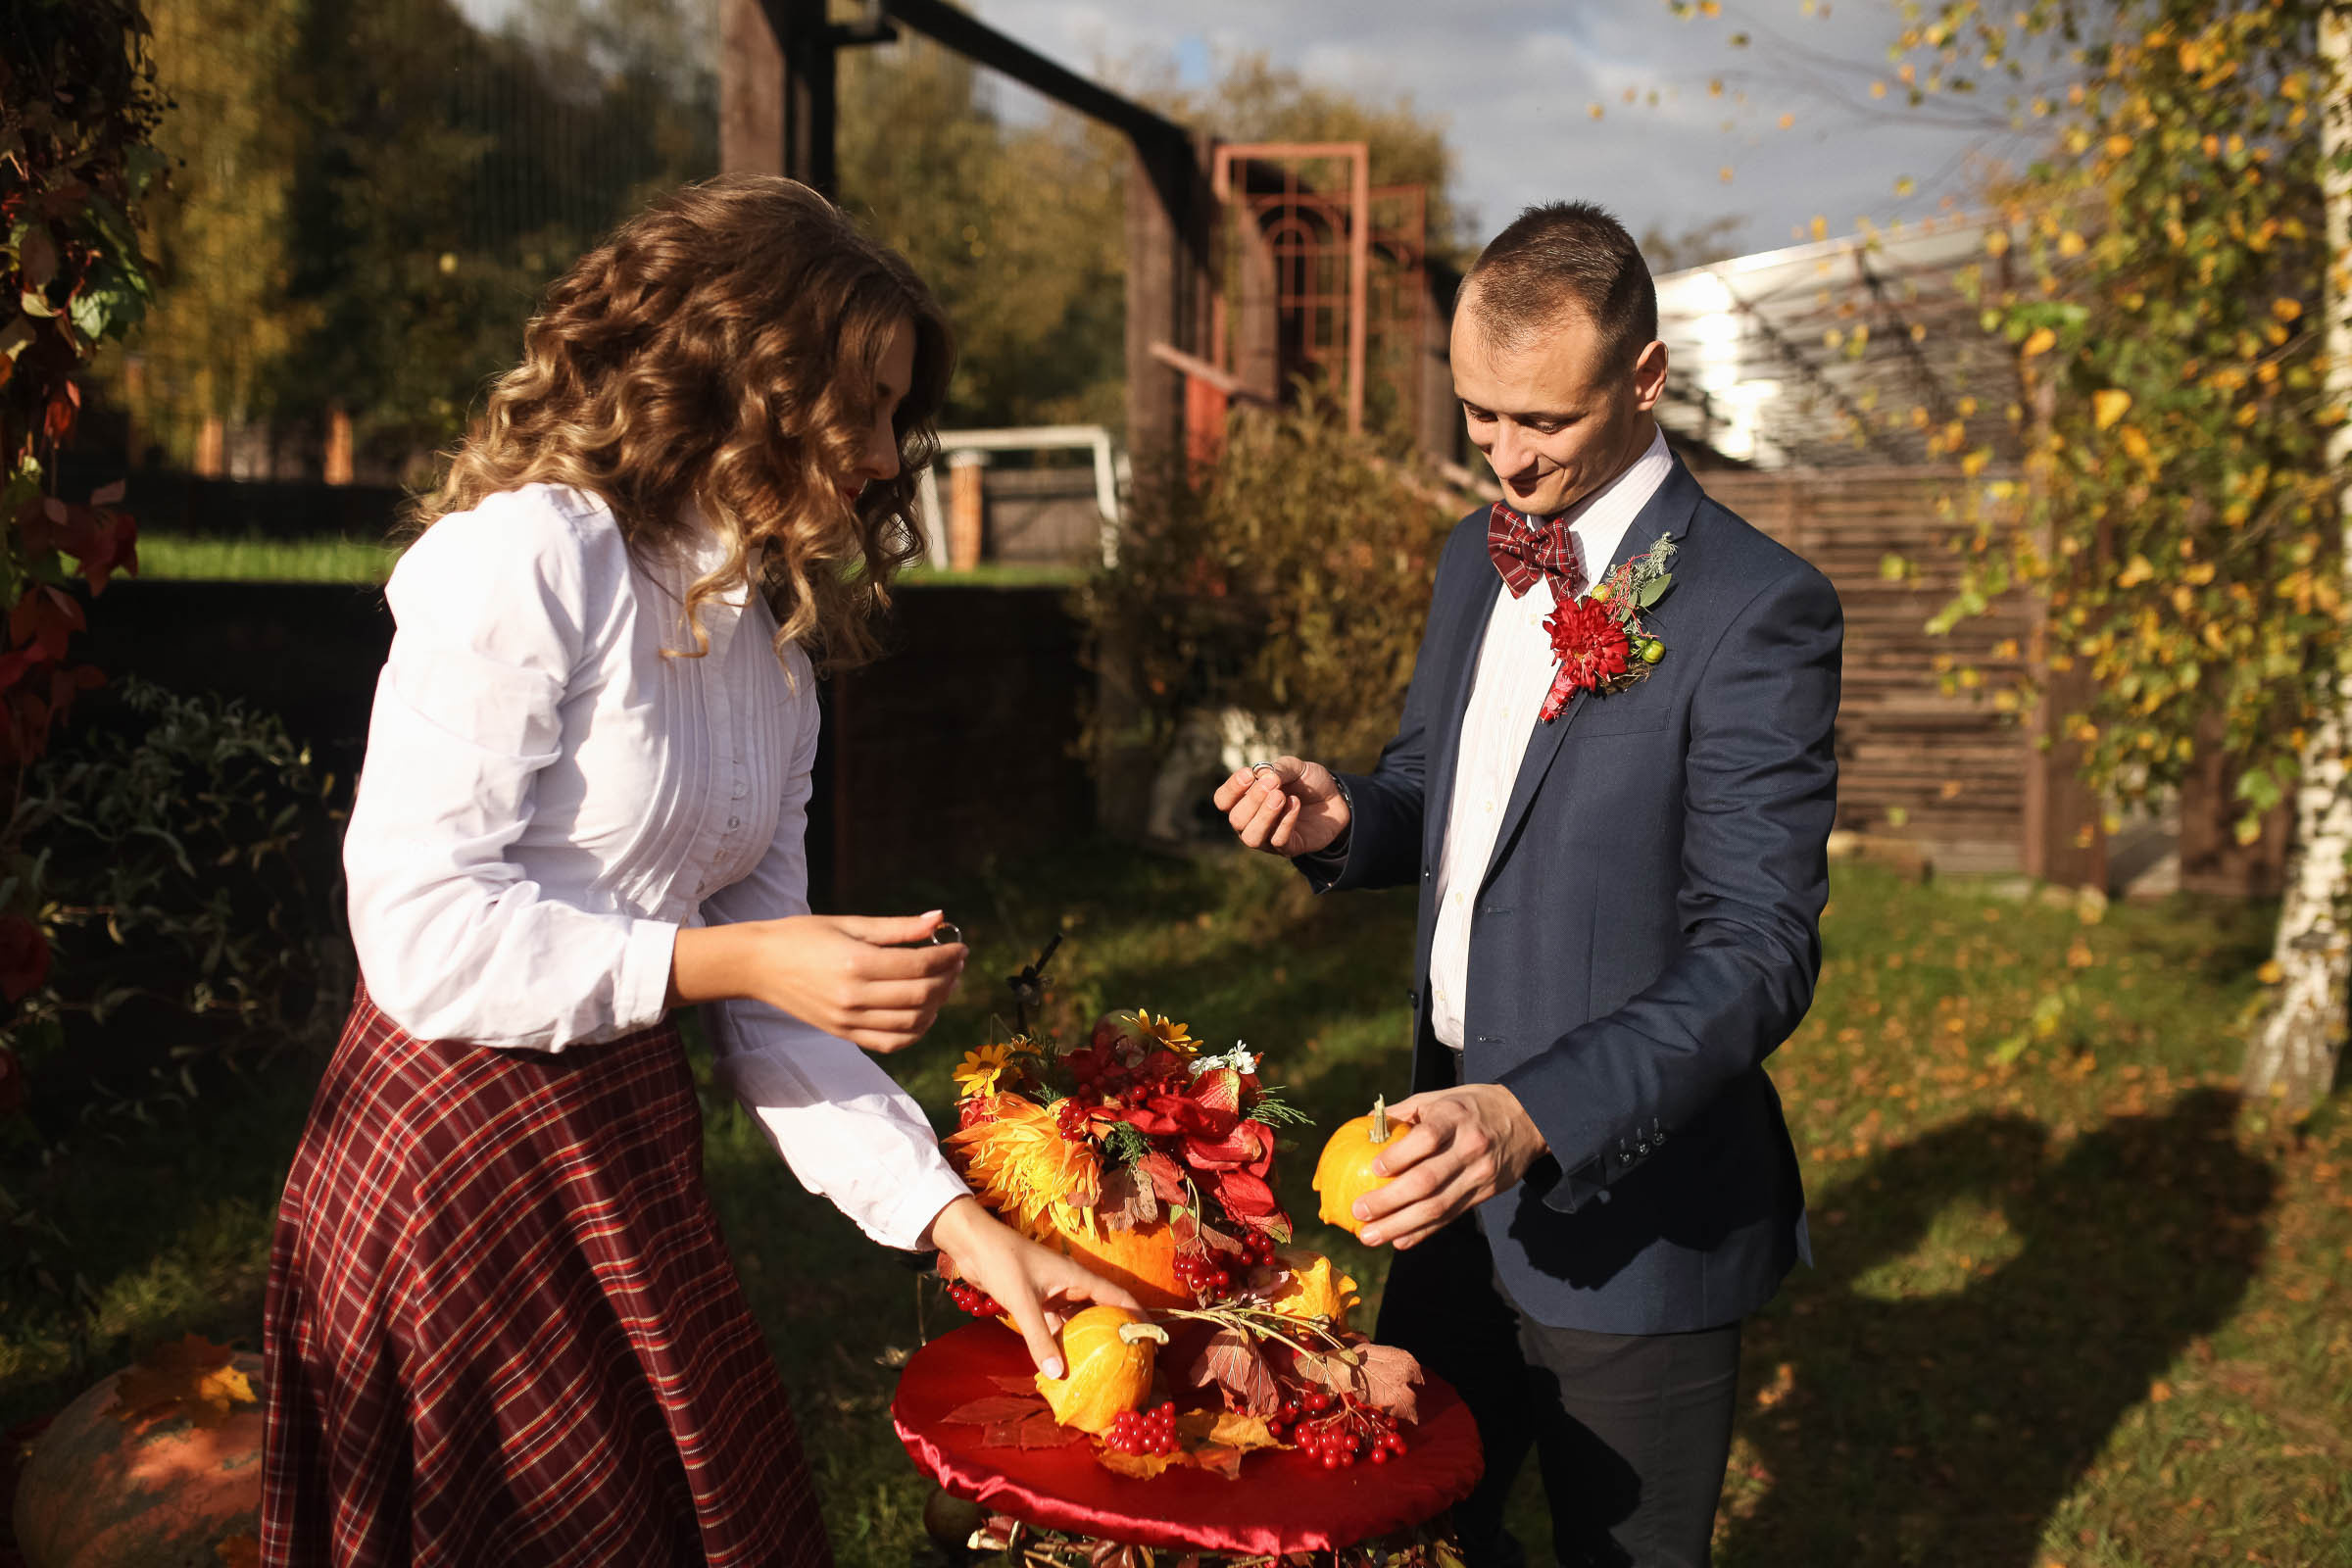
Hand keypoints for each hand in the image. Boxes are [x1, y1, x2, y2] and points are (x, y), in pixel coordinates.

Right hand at [670, 910, 965, 1052]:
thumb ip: (897, 928)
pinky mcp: (844, 1034)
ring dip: (937, 1005)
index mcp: (856, 963)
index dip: (948, 956)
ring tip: (943, 985)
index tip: (960, 945)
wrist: (758, 965)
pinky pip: (891, 1042)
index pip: (920, 966)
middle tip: (956, 964)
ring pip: (912, 1023)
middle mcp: (855, 996)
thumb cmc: (802, 935)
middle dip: (948, 979)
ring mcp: (849, 1020)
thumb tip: (940, 919)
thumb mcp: (849, 924)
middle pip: (922, 995)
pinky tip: (924, 1012)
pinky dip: (916, 1031)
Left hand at [925, 1197, 1144, 1377]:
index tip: (1153, 1339)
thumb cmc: (1003, 1262)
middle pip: (1101, 1311)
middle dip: (1115, 1333)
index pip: (1118, 1296)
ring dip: (1086, 1341)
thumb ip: (1039, 1338)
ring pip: (1077, 1321)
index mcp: (1077, 1277)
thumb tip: (1058, 1375)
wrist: (972, 1245)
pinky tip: (1063, 1363)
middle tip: (1128, 1361)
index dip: (1138, 1316)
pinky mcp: (1037, 1302)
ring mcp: (1053, 1294)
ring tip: (1100, 1368)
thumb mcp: (1023, 1302)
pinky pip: (1056, 1326)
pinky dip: (1061, 1342)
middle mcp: (1070, 1286)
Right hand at [1210, 755, 1349, 856]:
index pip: (1223, 800)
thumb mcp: (1295, 768)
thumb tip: (1263, 775)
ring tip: (1280, 797)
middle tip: (1273, 784)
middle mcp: (1250, 822)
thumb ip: (1279, 769)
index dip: (1231, 788)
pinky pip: (1278, 841)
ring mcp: (1268, 838)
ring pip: (1251, 837)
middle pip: (1236, 819)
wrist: (1336, 799)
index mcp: (1245, 800)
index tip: (1248, 774)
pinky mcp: (1288, 848)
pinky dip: (1286, 822)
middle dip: (1252, 800)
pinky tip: (1295, 804)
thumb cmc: (1308, 783)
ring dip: (1264, 816)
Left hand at [1353, 1085, 1547, 1250]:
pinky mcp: (1485, 1193)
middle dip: (1389, 1200)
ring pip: (1437, 1206)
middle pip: (1427, 1180)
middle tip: (1358, 1211)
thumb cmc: (1471, 1106)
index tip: (1373, 1168)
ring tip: (1369, 1235)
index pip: (1427, 1138)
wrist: (1527, 1119)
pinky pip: (1450, 1216)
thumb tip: (1365, 1123)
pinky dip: (1423, 1232)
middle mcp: (1469, 1147)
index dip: (1399, 1156)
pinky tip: (1399, 1241)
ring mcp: (1479, 1174)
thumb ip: (1406, 1112)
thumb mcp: (1441, 1097)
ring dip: (1399, 1225)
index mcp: (1454, 1117)